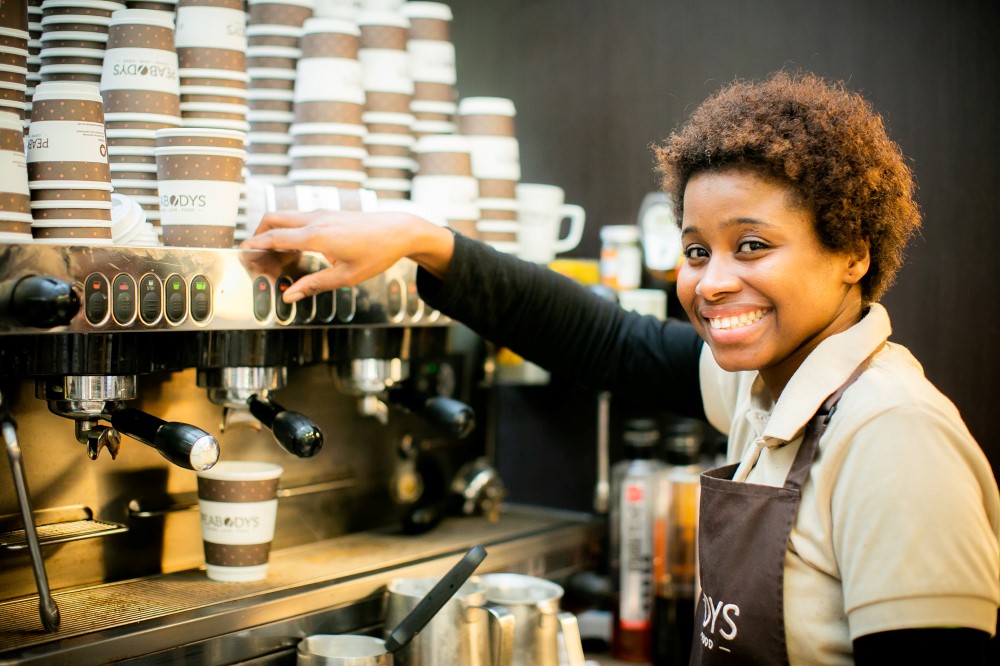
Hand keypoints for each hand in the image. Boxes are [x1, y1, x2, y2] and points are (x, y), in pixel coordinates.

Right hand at [240, 210, 453, 302]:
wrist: (400, 230)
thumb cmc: (377, 254)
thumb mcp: (346, 277)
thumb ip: (314, 285)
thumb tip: (288, 296)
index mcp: (316, 235)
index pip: (274, 237)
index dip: (254, 246)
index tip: (241, 253)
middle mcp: (315, 219)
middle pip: (273, 219)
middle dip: (258, 235)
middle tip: (253, 255)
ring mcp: (322, 213)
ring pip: (285, 217)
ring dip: (273, 232)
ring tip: (273, 256)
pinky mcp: (329, 213)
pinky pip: (299, 218)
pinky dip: (288, 230)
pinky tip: (294, 248)